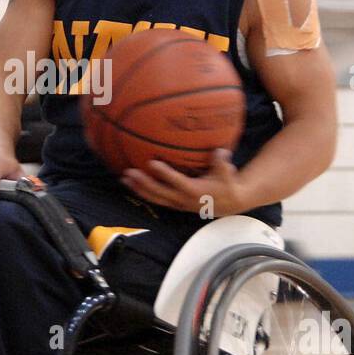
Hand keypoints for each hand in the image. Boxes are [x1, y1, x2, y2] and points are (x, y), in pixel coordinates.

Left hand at [119, 149, 249, 217]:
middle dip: (144, 182)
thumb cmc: (227, 184)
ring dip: (138, 189)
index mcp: (195, 190)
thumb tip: (220, 150)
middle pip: (159, 192)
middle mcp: (183, 199)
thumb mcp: (227, 174)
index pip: (177, 181)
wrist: (229, 203)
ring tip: (124, 178)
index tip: (152, 162)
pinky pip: (156, 199)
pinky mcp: (174, 204)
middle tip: (129, 171)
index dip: (164, 173)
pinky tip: (132, 184)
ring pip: (154, 198)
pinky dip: (143, 193)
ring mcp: (177, 203)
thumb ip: (222, 163)